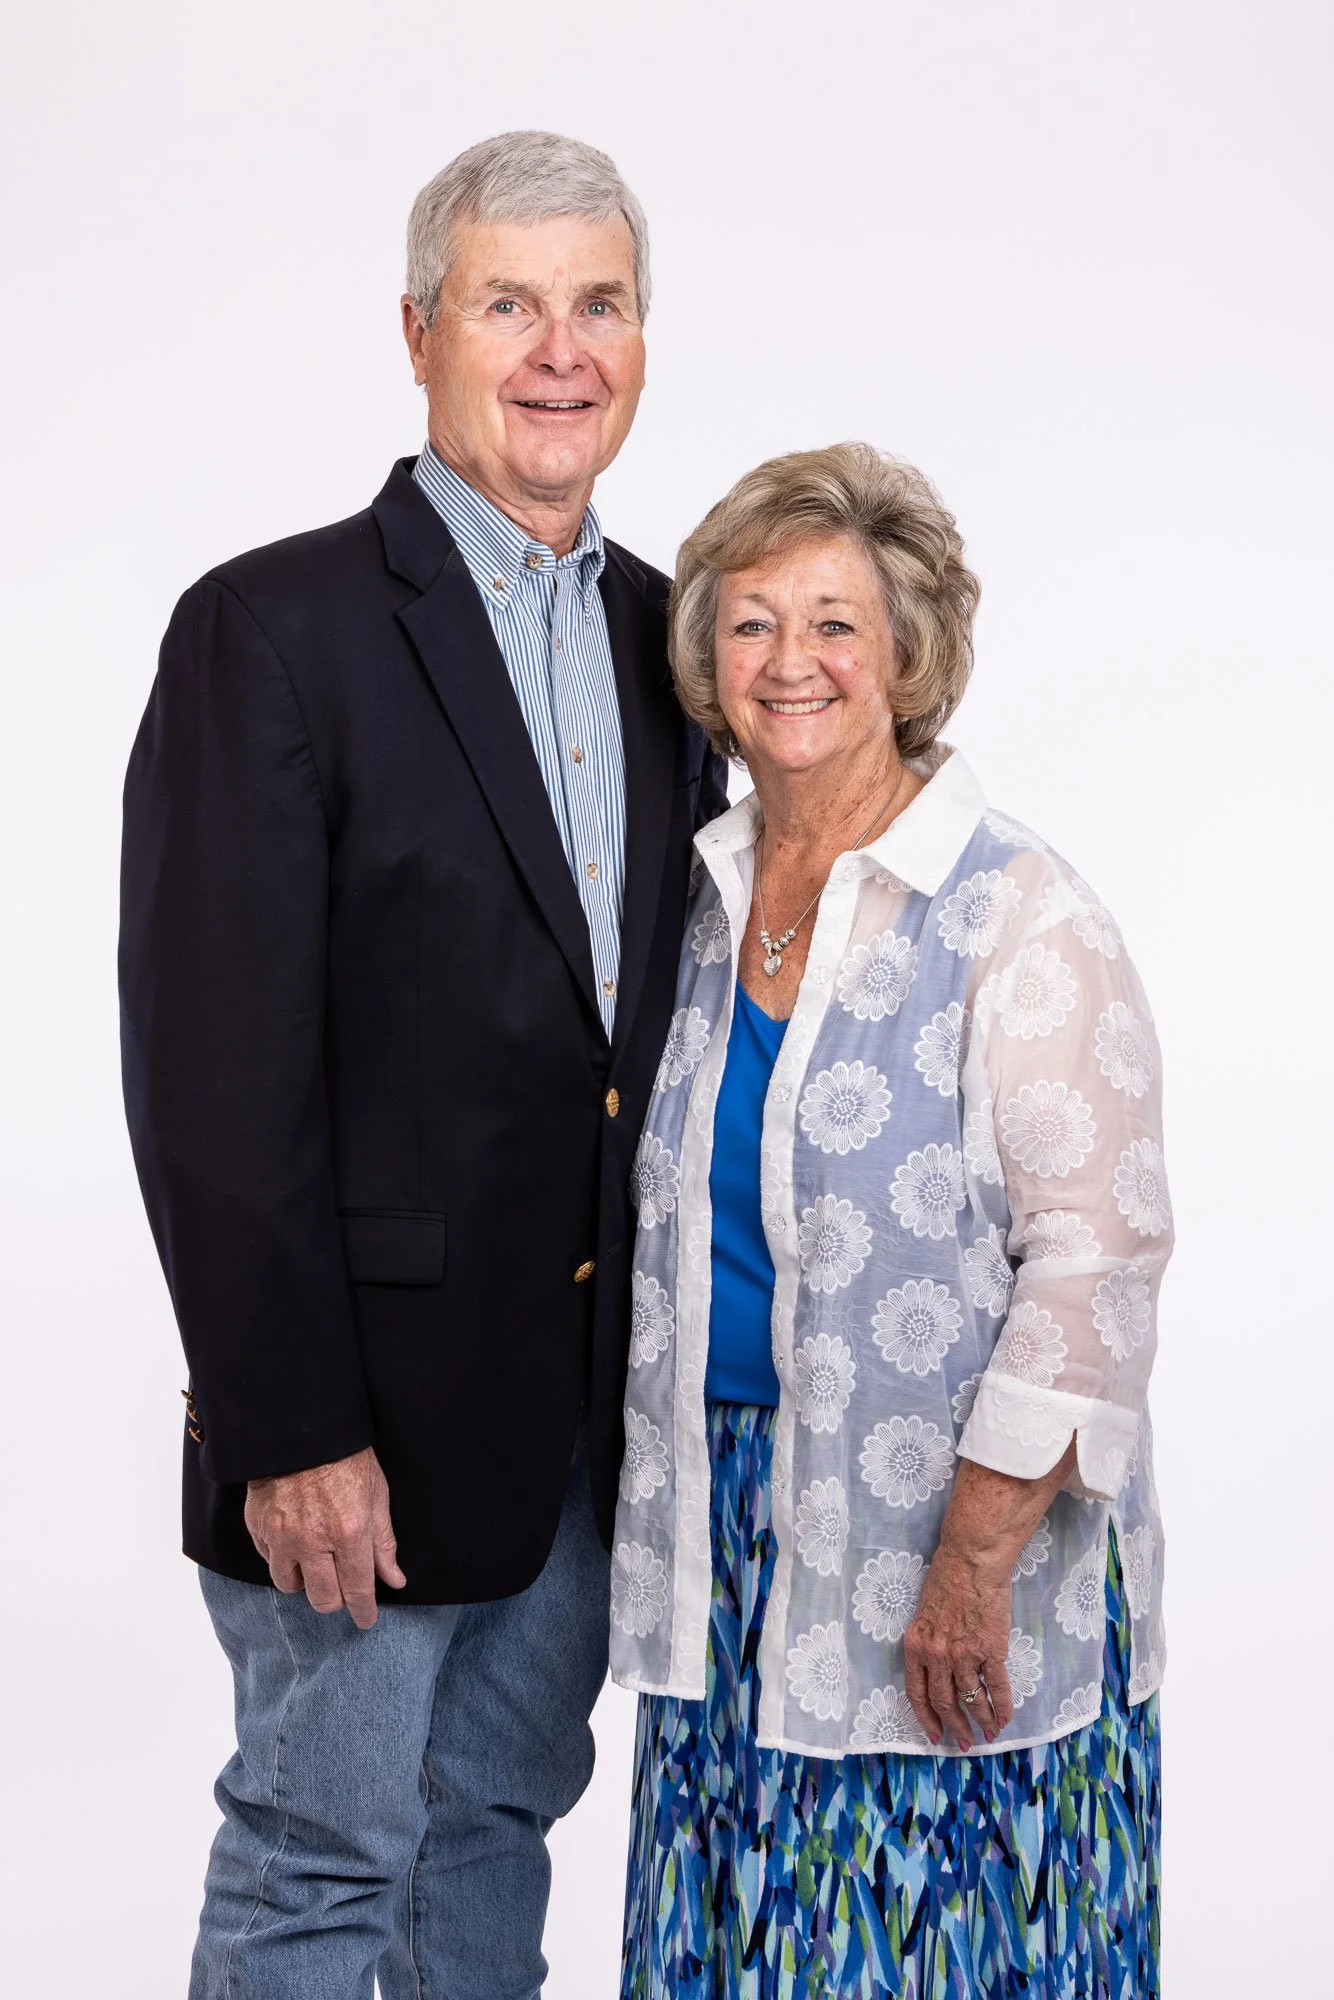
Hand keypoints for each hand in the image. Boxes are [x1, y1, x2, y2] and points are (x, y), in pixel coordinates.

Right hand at [244, 1446, 405, 1627]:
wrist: (302, 1429)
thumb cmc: (347, 1458)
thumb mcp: (377, 1495)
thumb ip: (384, 1543)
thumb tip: (394, 1579)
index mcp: (349, 1532)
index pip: (357, 1589)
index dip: (364, 1611)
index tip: (366, 1622)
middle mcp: (313, 1541)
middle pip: (322, 1599)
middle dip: (335, 1600)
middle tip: (342, 1588)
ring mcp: (282, 1536)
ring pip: (290, 1586)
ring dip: (305, 1581)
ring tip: (316, 1563)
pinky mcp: (259, 1527)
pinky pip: (270, 1560)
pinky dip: (283, 1558)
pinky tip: (294, 1541)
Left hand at [903, 1543, 1013, 1751]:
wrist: (972, 1559)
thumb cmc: (948, 1577)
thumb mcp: (925, 1612)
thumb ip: (929, 1640)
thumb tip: (939, 1667)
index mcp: (916, 1644)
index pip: (917, 1692)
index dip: (926, 1718)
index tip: (934, 1735)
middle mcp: (937, 1654)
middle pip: (944, 1702)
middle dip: (955, 1727)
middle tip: (965, 1742)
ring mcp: (964, 1654)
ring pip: (972, 1699)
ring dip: (982, 1721)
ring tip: (989, 1734)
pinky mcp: (991, 1649)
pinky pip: (997, 1686)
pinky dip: (1003, 1706)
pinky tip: (1006, 1717)